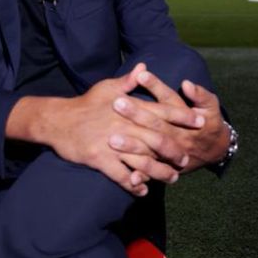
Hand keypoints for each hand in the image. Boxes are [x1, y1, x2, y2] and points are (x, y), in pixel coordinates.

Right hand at [11, 64, 189, 195]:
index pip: (162, 111)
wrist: (57, 120)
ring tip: (172, 178)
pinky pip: (121, 175)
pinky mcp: (100, 160)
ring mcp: (113, 144)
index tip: (200, 122)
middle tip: (188, 159)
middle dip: (175, 150)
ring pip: (143, 161)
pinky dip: (134, 184)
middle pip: (157, 139)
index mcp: (129, 107)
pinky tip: (142, 190)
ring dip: (160, 172)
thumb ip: (128, 81)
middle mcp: (124, 125)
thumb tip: (144, 68)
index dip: (182, 117)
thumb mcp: (106, 88)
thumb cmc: (85, 104)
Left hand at [114, 68, 228, 173]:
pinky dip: (142, 175)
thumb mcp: (211, 106)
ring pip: (152, 150)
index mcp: (187, 118)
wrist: (216, 150)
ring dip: (133, 146)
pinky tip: (128, 176)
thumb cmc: (210, 123)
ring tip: (112, 139)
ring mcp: (173, 154)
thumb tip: (186, 84)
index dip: (156, 86)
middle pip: (156, 125)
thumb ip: (200, 95)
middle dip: (136, 114)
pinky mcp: (168, 167)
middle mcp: (179, 136)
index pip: (170, 100)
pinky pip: (154, 172)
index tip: (140, 75)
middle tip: (117, 102)